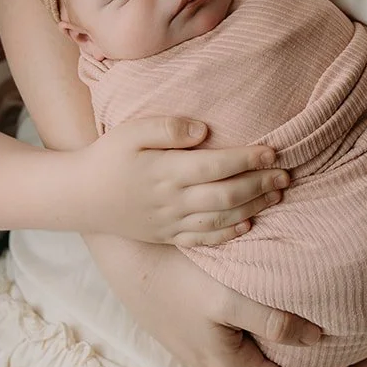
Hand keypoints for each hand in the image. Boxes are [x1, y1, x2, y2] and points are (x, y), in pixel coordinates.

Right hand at [78, 116, 289, 244]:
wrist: (80, 196)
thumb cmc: (108, 156)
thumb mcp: (131, 131)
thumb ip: (168, 127)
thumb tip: (204, 130)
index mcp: (166, 171)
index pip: (217, 165)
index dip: (248, 159)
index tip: (273, 151)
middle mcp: (172, 200)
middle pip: (226, 194)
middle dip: (260, 184)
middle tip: (286, 174)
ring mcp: (171, 222)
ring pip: (221, 218)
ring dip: (253, 207)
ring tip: (276, 196)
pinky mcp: (168, 236)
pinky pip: (204, 239)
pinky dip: (229, 234)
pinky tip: (248, 225)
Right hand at [91, 236, 320, 366]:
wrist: (124, 257)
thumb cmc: (178, 274)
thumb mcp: (229, 297)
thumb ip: (273, 321)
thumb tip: (316, 338)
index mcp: (225, 364)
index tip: (343, 363)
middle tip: (328, 353)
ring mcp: (193, 352)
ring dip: (275, 358)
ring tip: (301, 336)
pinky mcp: (184, 333)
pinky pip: (229, 350)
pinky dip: (254, 344)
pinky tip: (259, 318)